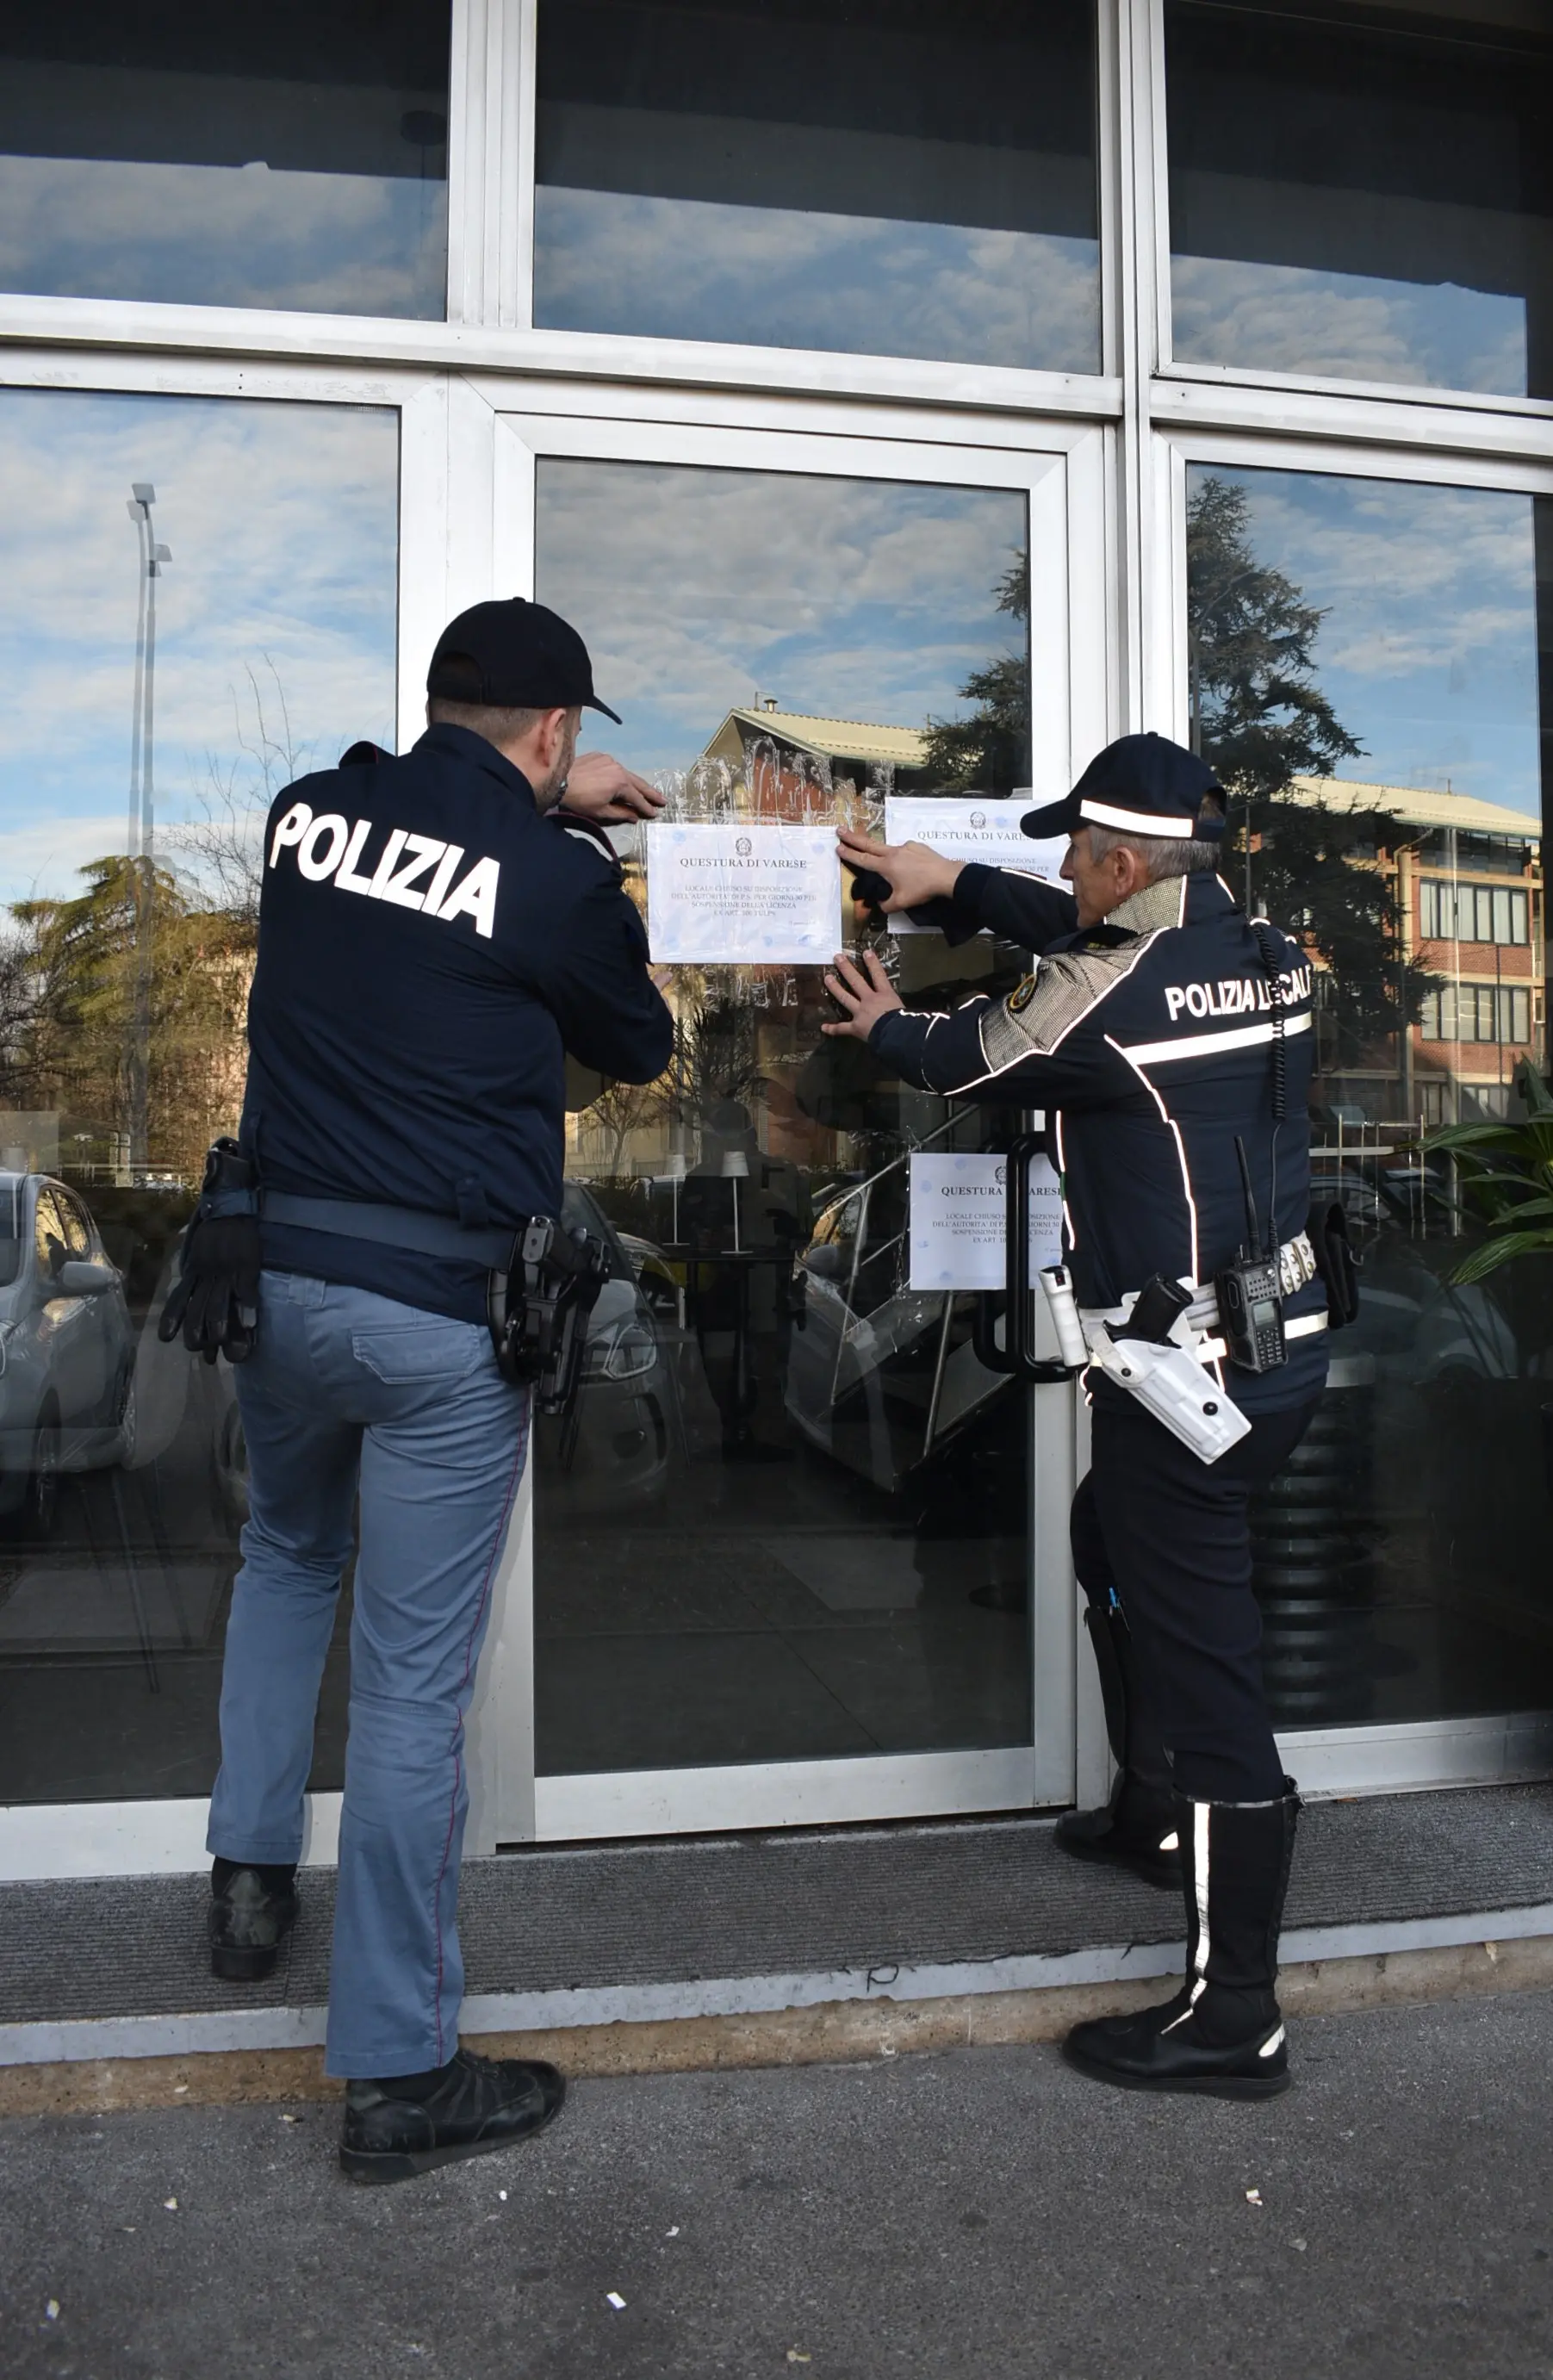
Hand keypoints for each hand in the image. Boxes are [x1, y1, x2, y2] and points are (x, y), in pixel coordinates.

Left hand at [562, 752, 666, 823]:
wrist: (558, 780)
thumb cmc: (580, 800)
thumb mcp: (601, 811)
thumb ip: (621, 813)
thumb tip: (635, 816)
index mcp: (621, 783)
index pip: (638, 798)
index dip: (646, 807)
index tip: (655, 813)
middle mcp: (619, 768)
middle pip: (638, 783)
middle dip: (651, 793)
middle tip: (663, 800)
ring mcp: (609, 760)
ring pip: (627, 773)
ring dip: (636, 783)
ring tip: (646, 791)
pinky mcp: (600, 756)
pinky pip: (614, 766)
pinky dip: (620, 775)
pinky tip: (623, 780)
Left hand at [821, 948, 903, 1042]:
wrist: (897, 1035)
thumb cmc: (907, 1021)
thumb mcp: (909, 1010)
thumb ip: (906, 1007)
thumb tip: (923, 1013)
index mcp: (886, 995)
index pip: (878, 975)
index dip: (872, 963)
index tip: (866, 951)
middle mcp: (870, 1000)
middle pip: (856, 981)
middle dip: (846, 968)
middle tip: (837, 957)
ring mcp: (860, 1012)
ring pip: (845, 997)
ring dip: (835, 988)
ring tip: (827, 978)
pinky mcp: (855, 1027)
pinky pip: (842, 1028)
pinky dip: (833, 1029)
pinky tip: (823, 1027)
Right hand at [836, 826, 961, 911]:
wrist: (946, 876)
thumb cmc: (922, 890)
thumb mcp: (901, 903)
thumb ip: (887, 905)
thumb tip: (881, 904)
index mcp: (886, 866)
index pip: (863, 859)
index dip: (849, 854)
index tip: (838, 847)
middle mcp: (893, 853)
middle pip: (868, 844)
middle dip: (852, 838)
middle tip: (839, 830)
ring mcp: (906, 847)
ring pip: (888, 849)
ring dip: (881, 852)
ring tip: (892, 867)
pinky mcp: (917, 846)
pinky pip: (905, 851)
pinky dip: (903, 858)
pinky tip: (911, 867)